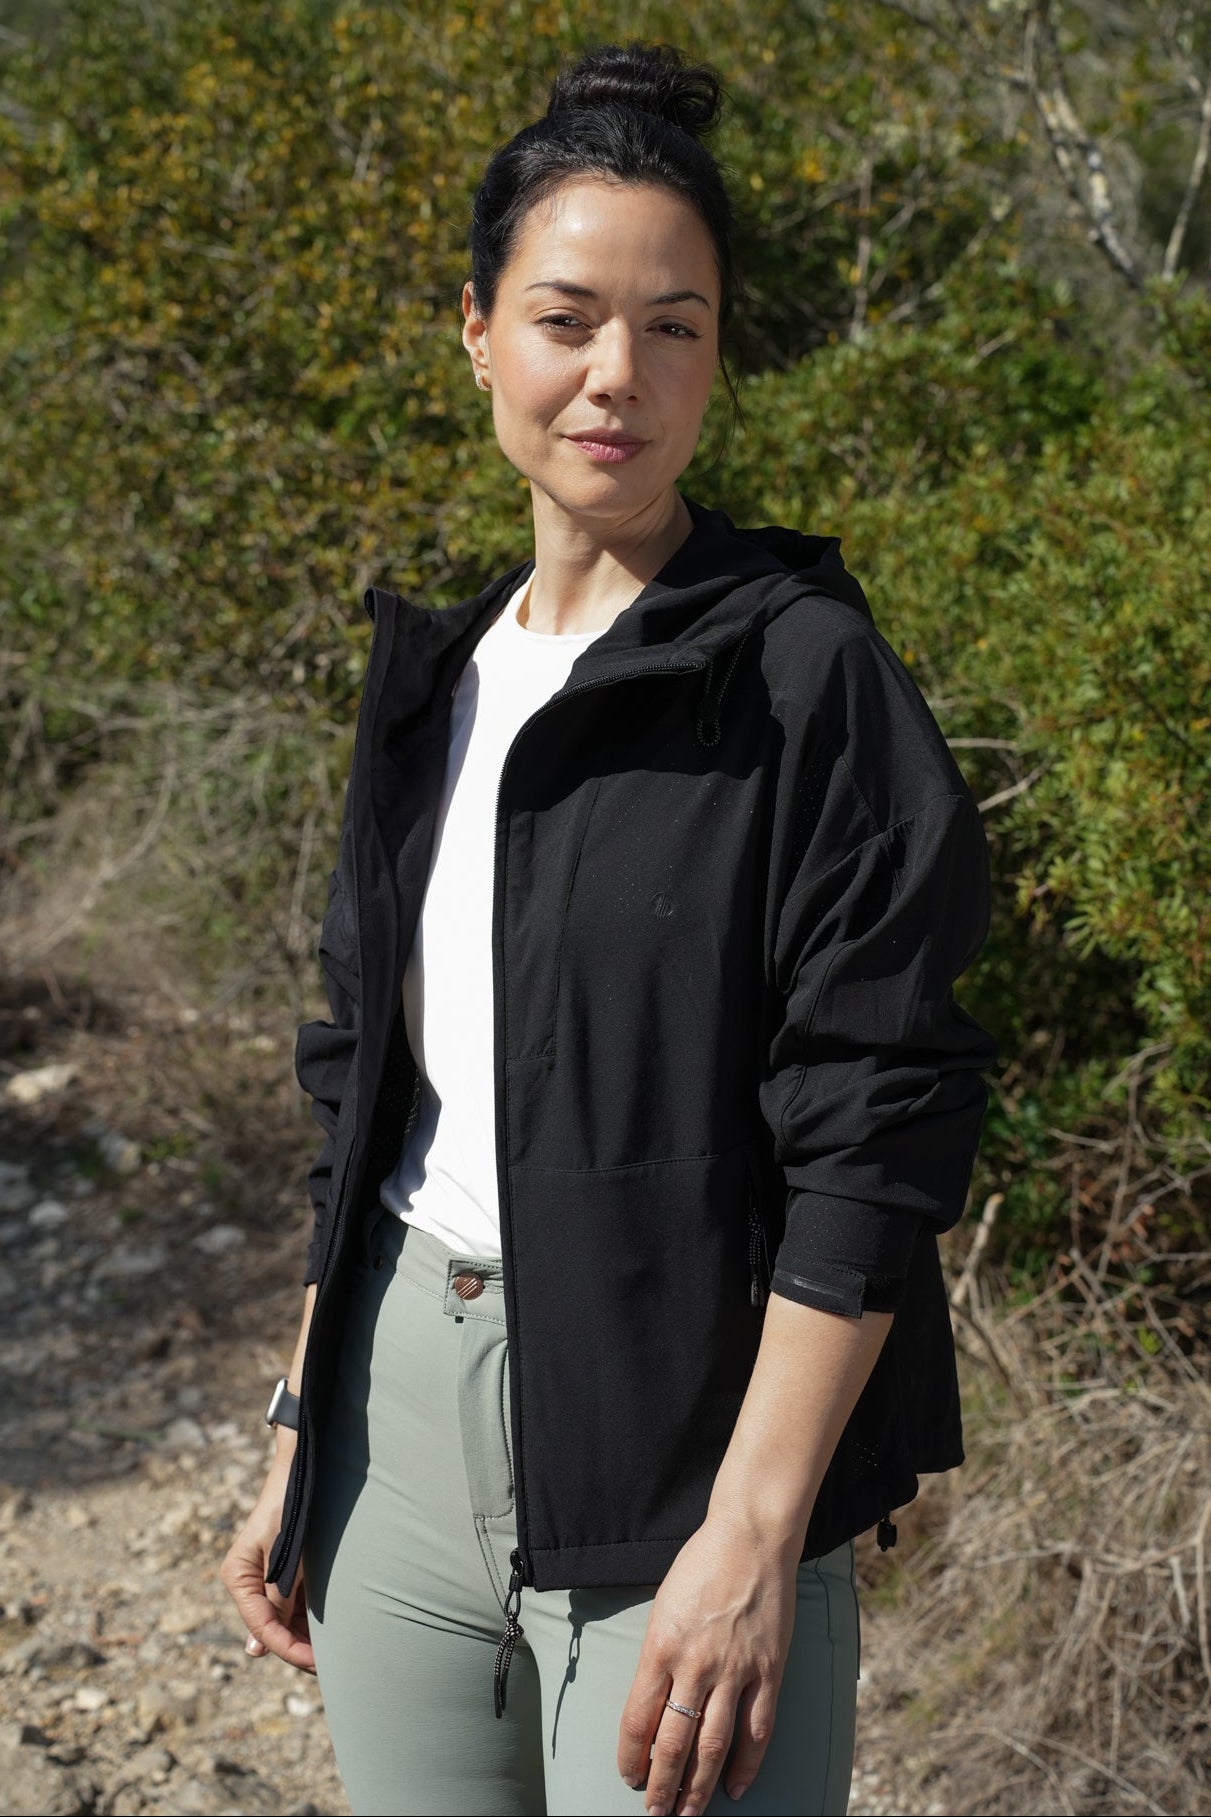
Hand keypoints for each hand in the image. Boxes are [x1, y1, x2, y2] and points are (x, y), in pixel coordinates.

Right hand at [220, 1458, 315, 1674]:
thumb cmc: (289, 1508)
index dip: (289, 1649)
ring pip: (286, 1619)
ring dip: (307, 1635)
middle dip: (299, 1647)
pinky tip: (331, 1630)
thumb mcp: (284, 1557)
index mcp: (238, 1577)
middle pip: (273, 1628)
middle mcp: (248, 1581)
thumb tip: (256, 1652)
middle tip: (331, 1666)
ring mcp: (266, 1578)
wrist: (301, 1470)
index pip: (263, 1628)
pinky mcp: (284, 1572)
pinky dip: (311, 1617)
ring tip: (335, 1652)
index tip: (317, 1664)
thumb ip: (276, 1600)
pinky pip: (295, 1604)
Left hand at [616, 1513, 797, 1815]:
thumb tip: (654, 1703)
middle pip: (673, 1742)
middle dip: (661, 1784)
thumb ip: (659, 1655)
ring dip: (699, 1786)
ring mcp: (734, 1669)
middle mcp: (694, 1664)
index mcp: (660, 1647)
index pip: (638, 1719)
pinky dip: (747, 1763)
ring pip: (713, 1744)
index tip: (629, 1776)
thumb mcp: (663, 1606)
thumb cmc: (702, 1565)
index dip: (631, 1756)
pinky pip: (757, 1728)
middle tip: (655, 1811)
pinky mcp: (768, 1669)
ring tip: (689, 1812)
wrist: (749, 1537)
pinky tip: (736, 1785)